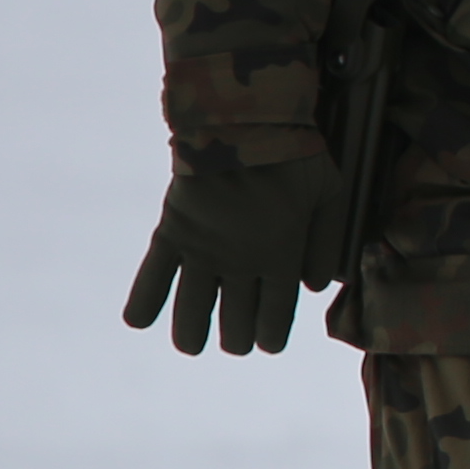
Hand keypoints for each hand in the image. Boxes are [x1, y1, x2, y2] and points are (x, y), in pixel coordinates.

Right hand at [120, 147, 345, 357]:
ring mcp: (203, 252)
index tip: (269, 344)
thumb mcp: (331, 195)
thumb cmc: (296, 156)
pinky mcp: (172, 234)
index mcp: (282, 257)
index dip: (271, 336)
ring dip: (192, 334)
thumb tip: (316, 287)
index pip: (275, 316)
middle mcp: (240, 264)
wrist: (242, 124)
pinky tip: (138, 322)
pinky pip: (152, 276)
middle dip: (238, 339)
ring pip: (193, 311)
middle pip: (236, 322)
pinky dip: (143, 301)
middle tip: (238, 339)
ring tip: (193, 343)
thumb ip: (328, 244)